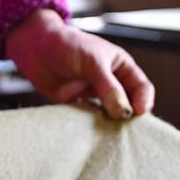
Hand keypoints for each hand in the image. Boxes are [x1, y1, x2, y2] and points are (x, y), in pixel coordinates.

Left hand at [5, 9, 154, 118]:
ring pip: (110, 114)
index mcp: (121, 68)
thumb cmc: (67, 45)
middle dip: (129, 117)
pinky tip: (90, 132)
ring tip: (109, 134)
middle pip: (128, 105)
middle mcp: (111, 83)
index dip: (144, 101)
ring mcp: (94, 95)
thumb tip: (124, 112)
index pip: (141, 87)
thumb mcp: (92, 62)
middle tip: (126, 130)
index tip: (138, 113)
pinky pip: (89, 119)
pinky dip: (91, 126)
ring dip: (110, 124)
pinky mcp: (77, 105)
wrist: (36, 47)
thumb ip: (108, 87)